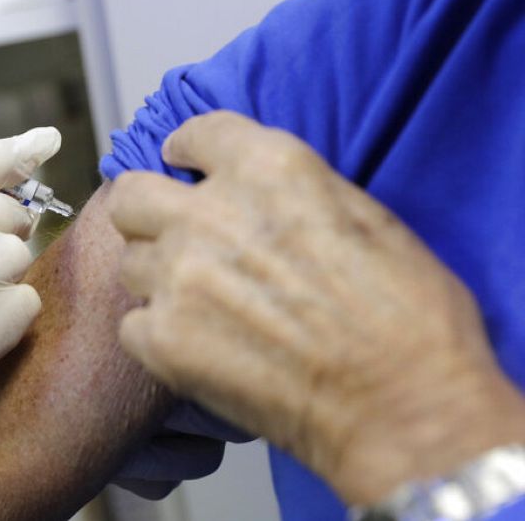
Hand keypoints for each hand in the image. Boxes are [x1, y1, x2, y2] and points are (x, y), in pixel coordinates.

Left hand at [108, 111, 524, 504]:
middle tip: (175, 238)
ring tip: (202, 307)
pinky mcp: (164, 338)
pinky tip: (200, 349)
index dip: (186, 153)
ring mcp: (179, 276)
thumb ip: (293, 191)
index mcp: (268, 167)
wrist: (406, 406)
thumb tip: (254, 194)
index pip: (194, 134)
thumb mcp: (366, 216)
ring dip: (158, 279)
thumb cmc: (410, 316)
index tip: (182, 164)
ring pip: (130, 263)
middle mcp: (211, 213)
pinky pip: (133, 325)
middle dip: (150, 214)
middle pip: (133, 196)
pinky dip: (160, 337)